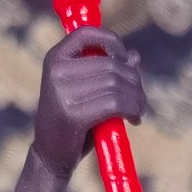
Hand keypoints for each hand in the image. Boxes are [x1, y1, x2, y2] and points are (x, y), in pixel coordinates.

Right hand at [33, 26, 145, 179]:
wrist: (50, 158)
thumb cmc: (71, 123)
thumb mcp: (86, 93)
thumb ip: (106, 73)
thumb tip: (135, 57)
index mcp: (55, 59)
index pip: (87, 33)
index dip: (113, 42)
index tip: (126, 62)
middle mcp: (57, 71)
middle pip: (110, 64)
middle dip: (134, 81)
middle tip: (140, 99)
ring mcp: (62, 92)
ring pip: (116, 84)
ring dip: (136, 98)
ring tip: (139, 110)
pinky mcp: (73, 115)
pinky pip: (115, 104)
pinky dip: (132, 110)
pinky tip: (134, 119)